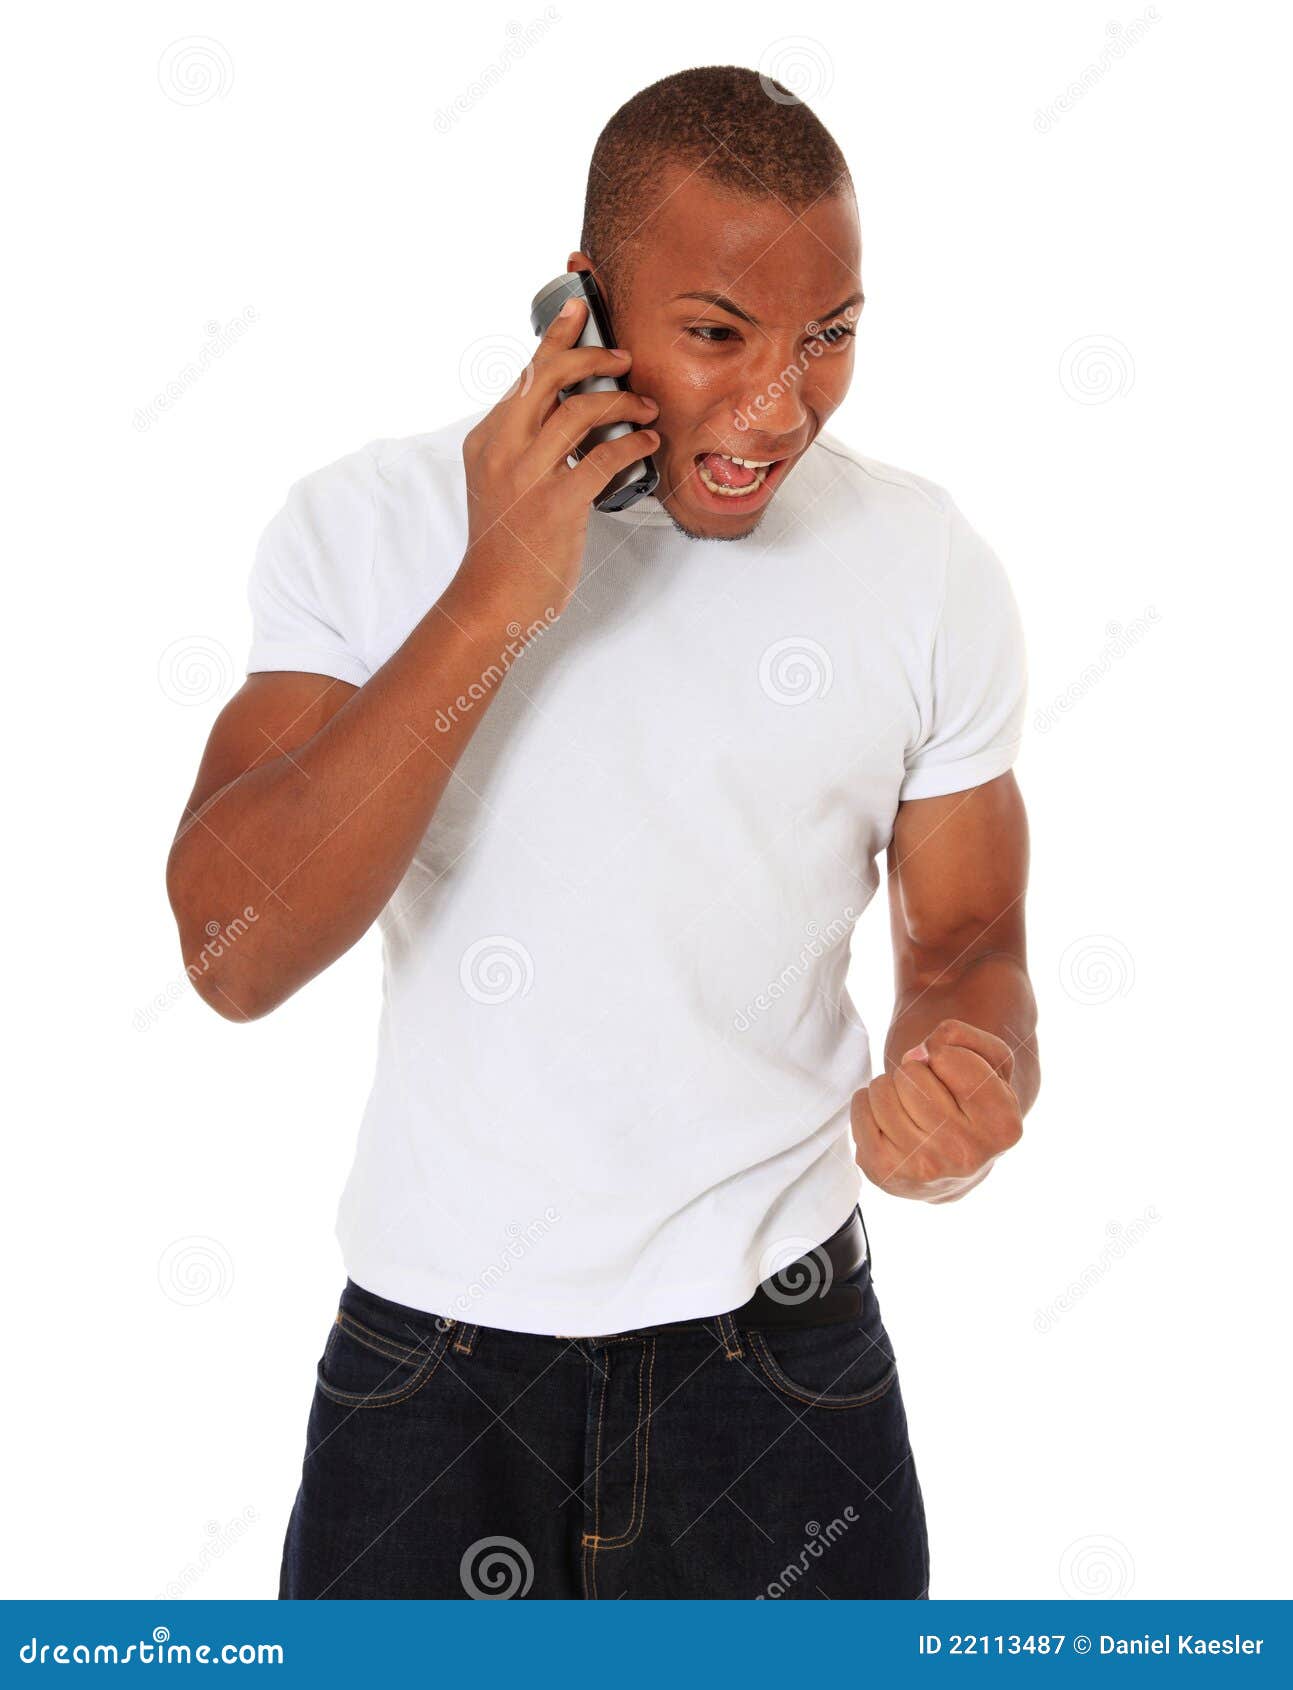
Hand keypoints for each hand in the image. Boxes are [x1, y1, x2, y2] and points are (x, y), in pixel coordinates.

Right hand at [454, 295, 659, 634]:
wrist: (492, 599)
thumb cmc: (505, 546)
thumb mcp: (501, 483)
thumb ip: (524, 448)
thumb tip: (568, 416)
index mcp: (487, 438)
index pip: (526, 374)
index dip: (556, 337)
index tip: (580, 309)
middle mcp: (503, 448)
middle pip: (551, 376)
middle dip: (595, 357)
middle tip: (625, 361)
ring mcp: (528, 475)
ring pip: (582, 410)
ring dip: (624, 403)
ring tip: (646, 409)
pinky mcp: (557, 504)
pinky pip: (605, 457)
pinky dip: (634, 443)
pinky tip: (647, 443)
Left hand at [850, 1018, 1022, 1202]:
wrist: (955, 1161)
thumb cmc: (972, 1100)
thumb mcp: (989, 1060)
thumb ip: (963, 1037)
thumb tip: (918, 1053)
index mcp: (1002, 1125)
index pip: (948, 1058)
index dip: (944, 1055)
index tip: (953, 1076)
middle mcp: (966, 1154)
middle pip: (911, 1073)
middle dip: (915, 1071)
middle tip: (929, 1093)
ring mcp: (923, 1168)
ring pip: (882, 1090)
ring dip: (891, 1087)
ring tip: (909, 1106)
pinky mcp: (884, 1173)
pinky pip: (859, 1108)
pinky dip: (868, 1103)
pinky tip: (889, 1120)